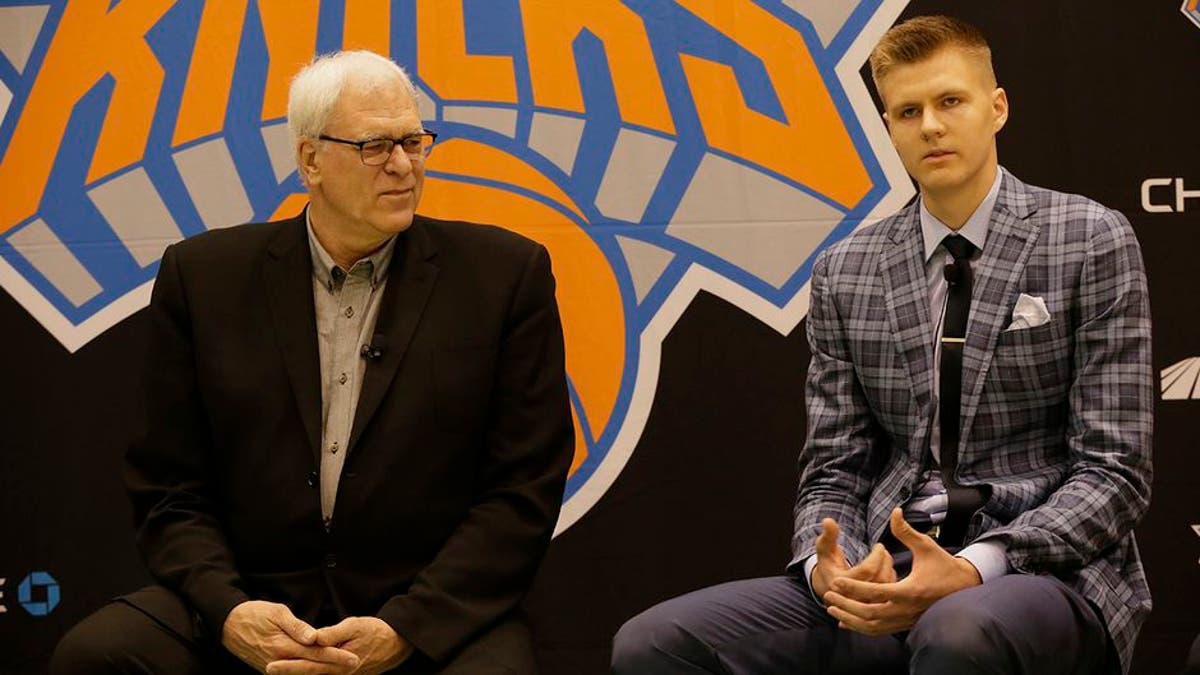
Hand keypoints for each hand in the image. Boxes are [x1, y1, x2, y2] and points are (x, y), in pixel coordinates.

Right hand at [221, 600, 359, 672]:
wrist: (228, 625)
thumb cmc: (254, 614)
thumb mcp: (277, 613)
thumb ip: (297, 627)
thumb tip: (314, 637)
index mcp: (284, 646)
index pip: (316, 653)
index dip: (336, 656)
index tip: (353, 658)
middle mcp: (280, 661)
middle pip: (313, 667)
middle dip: (335, 667)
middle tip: (356, 664)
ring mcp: (273, 667)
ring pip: (302, 673)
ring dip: (322, 672)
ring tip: (342, 669)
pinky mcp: (268, 669)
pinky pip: (291, 673)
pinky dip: (306, 672)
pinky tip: (319, 670)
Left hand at [267, 617, 411, 674]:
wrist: (397, 643)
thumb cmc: (375, 631)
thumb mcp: (355, 626)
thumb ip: (333, 633)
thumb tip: (314, 637)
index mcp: (339, 662)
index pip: (309, 664)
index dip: (290, 665)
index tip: (272, 664)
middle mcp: (340, 673)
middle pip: (310, 673)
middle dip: (289, 671)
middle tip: (268, 669)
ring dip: (300, 674)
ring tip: (280, 671)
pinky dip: (314, 673)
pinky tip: (304, 670)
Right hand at [810, 518, 897, 599]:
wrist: (828, 589)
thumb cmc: (828, 564)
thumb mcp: (824, 549)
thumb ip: (828, 536)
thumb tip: (828, 520)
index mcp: (840, 583)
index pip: (867, 571)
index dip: (877, 556)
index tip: (879, 545)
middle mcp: (853, 597)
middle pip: (880, 579)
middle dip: (885, 561)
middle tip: (883, 550)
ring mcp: (863, 603)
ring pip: (886, 588)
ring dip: (890, 569)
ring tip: (885, 557)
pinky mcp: (872, 607)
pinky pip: (889, 595)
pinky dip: (890, 579)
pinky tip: (886, 569)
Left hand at [823, 508, 982, 635]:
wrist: (964, 587)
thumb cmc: (943, 565)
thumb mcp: (926, 546)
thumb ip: (906, 532)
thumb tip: (894, 511)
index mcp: (910, 591)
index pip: (876, 592)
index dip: (853, 588)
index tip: (835, 582)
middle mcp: (907, 609)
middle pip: (870, 613)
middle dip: (846, 605)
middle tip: (828, 595)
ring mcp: (907, 620)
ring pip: (873, 627)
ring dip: (850, 619)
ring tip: (832, 609)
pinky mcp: (906, 624)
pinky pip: (880, 631)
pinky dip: (861, 628)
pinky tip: (845, 622)